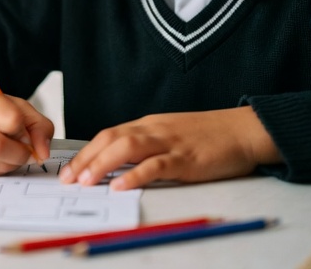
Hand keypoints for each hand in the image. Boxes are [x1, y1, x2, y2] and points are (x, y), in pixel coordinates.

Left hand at [59, 106, 281, 189]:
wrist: (243, 129)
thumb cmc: (208, 136)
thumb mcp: (171, 135)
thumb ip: (148, 145)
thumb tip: (120, 165)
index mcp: (147, 125)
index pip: (108, 135)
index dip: (85, 152)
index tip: (68, 170)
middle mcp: (153, 130)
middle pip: (110, 139)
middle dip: (85, 159)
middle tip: (67, 179)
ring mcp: (169, 142)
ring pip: (127, 148)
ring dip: (102, 165)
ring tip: (85, 182)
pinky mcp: (186, 158)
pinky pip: (156, 165)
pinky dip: (136, 175)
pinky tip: (121, 186)